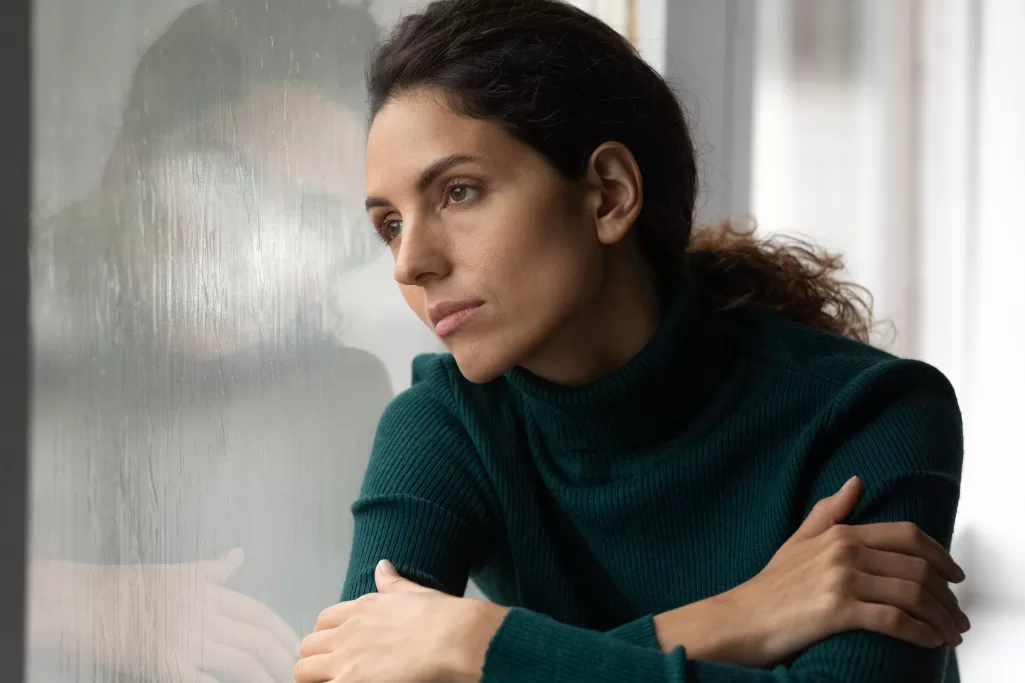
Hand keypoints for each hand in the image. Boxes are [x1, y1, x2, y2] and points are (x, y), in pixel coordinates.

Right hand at [28, 549, 299, 681]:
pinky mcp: (165, 664)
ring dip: (264, 678)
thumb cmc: (131, 588)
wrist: (84, 603)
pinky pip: (205, 682)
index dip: (283, 633)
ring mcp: (186, 641)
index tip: (297, 648)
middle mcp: (204, 615)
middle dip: (281, 661)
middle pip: (257, 641)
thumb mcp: (178, 571)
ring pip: (241, 663)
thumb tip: (238, 555)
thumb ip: (214, 570)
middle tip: (295, 675)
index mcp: (209, 594)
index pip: (260, 615)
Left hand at [295, 561, 506, 682]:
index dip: (327, 636)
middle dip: (316, 659)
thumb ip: (392, 582)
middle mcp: (347, 632)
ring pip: (303, 671)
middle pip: (308, 646)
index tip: (336, 648)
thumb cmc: (442, 617)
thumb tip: (382, 566)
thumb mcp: (414, 592)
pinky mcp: (350, 682)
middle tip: (332, 672)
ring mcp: (345, 659)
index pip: (324, 620)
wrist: (455, 637)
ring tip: (333, 681)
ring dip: (314, 678)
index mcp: (361, 608)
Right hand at [654, 477, 969, 667]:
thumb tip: (856, 481)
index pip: (907, 535)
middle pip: (917, 567)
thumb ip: (829, 512)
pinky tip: (928, 642)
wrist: (740, 619)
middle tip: (957, 617)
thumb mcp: (798, 541)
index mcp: (840, 534)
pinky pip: (894, 620)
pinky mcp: (837, 610)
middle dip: (946, 596)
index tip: (956, 576)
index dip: (940, 555)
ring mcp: (841, 580)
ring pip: (912, 594)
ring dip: (939, 618)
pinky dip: (919, 633)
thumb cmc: (770, 587)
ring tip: (949, 635)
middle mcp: (844, 551)